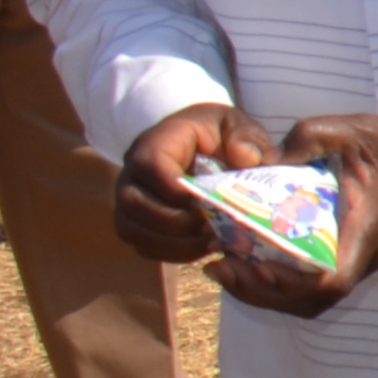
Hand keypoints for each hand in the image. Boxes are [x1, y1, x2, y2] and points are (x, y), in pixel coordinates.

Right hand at [115, 102, 271, 263]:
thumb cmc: (218, 133)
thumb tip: (248, 158)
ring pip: (133, 230)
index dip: (177, 190)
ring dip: (174, 244)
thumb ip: (246, 136)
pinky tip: (203, 249)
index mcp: (154, 143)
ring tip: (213, 243)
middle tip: (214, 231)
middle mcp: (132, 173)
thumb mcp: (236, 124)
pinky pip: (142, 245)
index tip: (209, 204)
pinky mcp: (136, 222)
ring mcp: (129, 200)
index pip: (150, 166)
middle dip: (175, 224)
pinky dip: (172, 253)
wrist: (201, 144)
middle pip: (134, 204)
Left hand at [212, 110, 377, 317]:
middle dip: (262, 294)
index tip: (251, 264)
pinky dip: (284, 282)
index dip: (287, 286)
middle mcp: (362, 254)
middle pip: (312, 302)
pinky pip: (318, 283)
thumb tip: (260, 162)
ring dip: (270, 293)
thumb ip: (303, 139)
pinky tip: (259, 260)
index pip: (331, 282)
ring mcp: (363, 258)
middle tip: (221, 267)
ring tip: (232, 268)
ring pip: (313, 299)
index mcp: (362, 230)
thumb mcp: (350, 129)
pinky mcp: (360, 254)